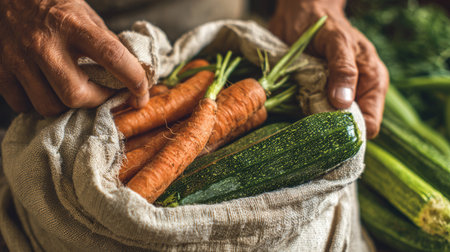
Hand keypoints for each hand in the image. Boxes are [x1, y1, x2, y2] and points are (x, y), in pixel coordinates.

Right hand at [0, 0, 148, 116]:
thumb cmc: (53, 6)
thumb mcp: (86, 15)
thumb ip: (106, 44)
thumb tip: (130, 74)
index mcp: (73, 25)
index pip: (112, 56)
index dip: (134, 80)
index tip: (142, 94)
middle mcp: (44, 43)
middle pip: (76, 94)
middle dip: (97, 100)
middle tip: (103, 93)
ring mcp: (18, 58)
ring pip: (49, 106)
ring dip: (68, 106)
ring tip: (74, 91)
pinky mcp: (0, 70)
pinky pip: (24, 105)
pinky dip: (38, 103)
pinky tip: (46, 89)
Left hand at [269, 0, 388, 138]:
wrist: (300, 14)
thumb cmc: (324, 24)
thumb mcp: (337, 41)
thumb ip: (343, 69)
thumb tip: (344, 103)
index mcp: (371, 82)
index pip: (370, 123)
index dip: (353, 131)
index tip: (332, 131)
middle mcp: (355, 94)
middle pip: (348, 129)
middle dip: (332, 132)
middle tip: (311, 128)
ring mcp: (333, 98)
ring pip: (328, 127)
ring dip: (313, 127)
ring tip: (299, 121)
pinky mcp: (314, 98)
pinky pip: (310, 118)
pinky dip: (300, 119)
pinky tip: (291, 115)